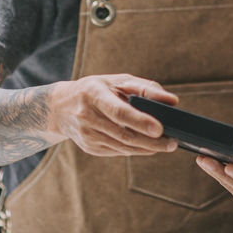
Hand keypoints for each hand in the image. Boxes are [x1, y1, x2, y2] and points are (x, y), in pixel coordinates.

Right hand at [49, 74, 178, 156]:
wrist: (61, 107)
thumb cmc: (96, 89)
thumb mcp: (117, 81)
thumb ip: (145, 88)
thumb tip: (172, 101)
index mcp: (93, 94)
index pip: (119, 111)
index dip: (140, 121)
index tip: (160, 128)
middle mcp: (87, 116)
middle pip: (123, 134)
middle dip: (151, 141)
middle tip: (172, 143)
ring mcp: (86, 135)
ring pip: (122, 146)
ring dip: (147, 148)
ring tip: (166, 145)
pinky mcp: (89, 147)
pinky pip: (117, 151)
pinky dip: (135, 150)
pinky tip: (148, 146)